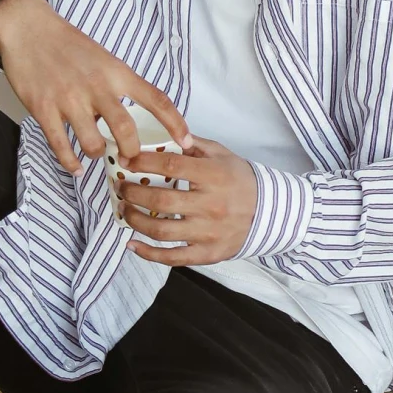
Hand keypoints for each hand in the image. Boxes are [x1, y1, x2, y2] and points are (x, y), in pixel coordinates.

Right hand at [0, 0, 188, 173]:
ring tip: (95, 151)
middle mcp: (96, 86)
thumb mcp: (103, 58)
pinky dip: (70, 162)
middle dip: (132, 152)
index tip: (186, 141)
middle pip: (125, 130)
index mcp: (116, 72)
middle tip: (130, 159)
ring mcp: (69, 99)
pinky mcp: (43, 109)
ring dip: (97, 154)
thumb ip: (118, 86)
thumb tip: (127, 120)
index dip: (175, 123)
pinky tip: (76, 167)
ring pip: (93, 143)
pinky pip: (61, 146)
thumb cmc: (68, 44)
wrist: (28, 29)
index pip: (156, 99)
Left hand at [117, 137, 258, 265]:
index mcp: (213, 176)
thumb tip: (165, 135)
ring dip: (135, 221)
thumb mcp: (222, 155)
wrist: (270, 213)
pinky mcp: (207, 253)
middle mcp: (210, 205)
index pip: (171, 166)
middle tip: (121, 188)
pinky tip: (132, 244)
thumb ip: (194, 144)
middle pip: (160, 201)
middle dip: (132, 194)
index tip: (126, 161)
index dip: (143, 163)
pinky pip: (172, 257)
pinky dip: (148, 253)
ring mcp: (208, 232)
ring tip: (124, 211)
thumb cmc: (241, 181)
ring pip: (161, 231)